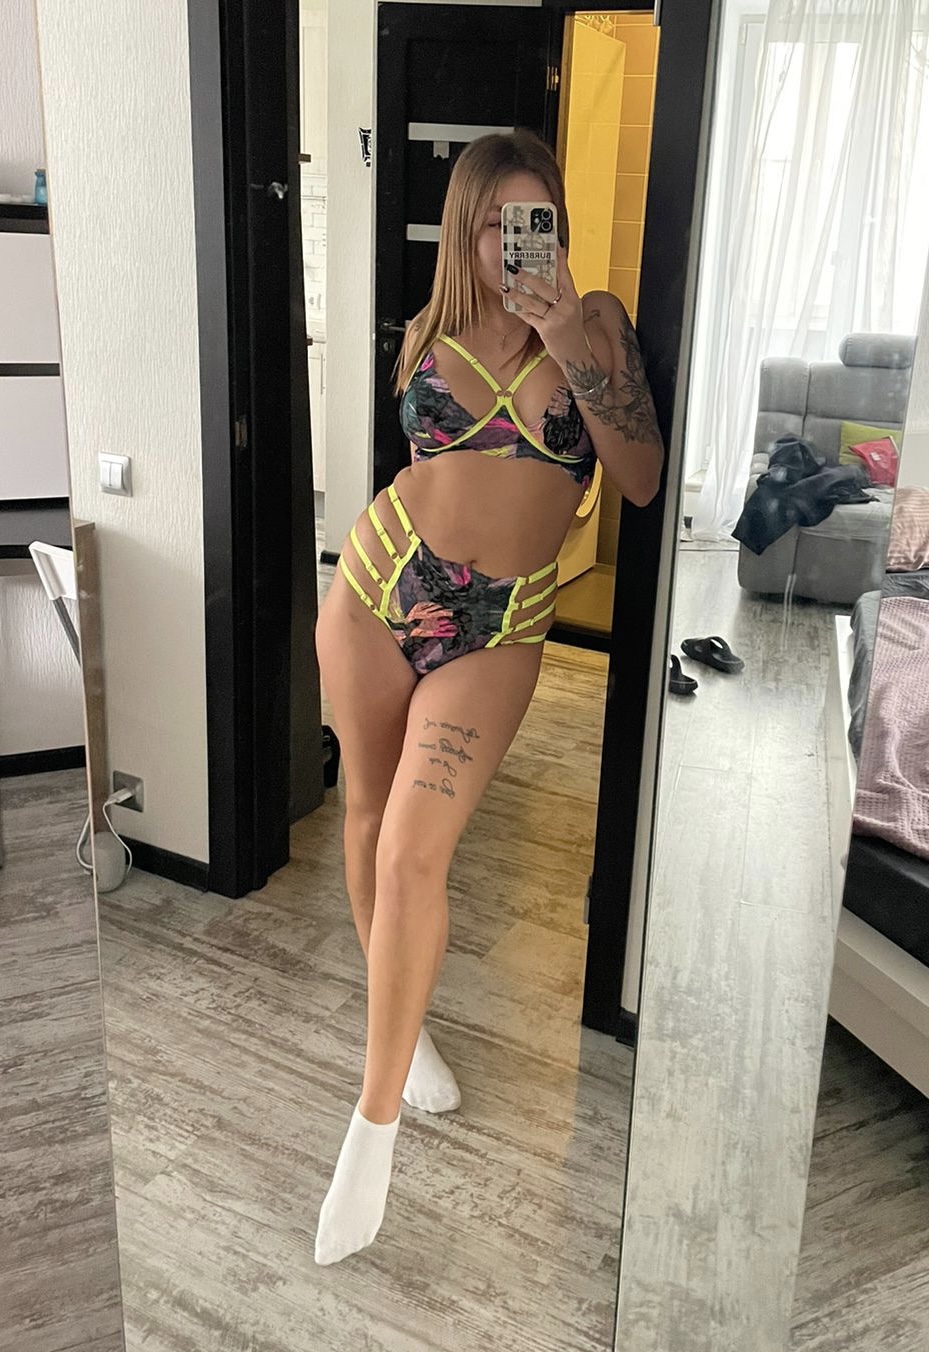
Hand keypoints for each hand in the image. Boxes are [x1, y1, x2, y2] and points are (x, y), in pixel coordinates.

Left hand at [500, 245, 589, 373]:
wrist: (576, 356)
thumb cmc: (572, 331)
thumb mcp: (572, 310)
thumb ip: (561, 296)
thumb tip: (545, 280)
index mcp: (573, 298)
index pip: (565, 274)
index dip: (559, 259)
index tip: (553, 244)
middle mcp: (566, 306)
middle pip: (543, 286)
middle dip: (526, 276)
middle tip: (512, 267)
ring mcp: (556, 318)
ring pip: (532, 302)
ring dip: (516, 293)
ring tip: (504, 285)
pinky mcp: (546, 330)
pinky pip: (529, 317)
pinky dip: (519, 310)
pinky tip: (509, 303)